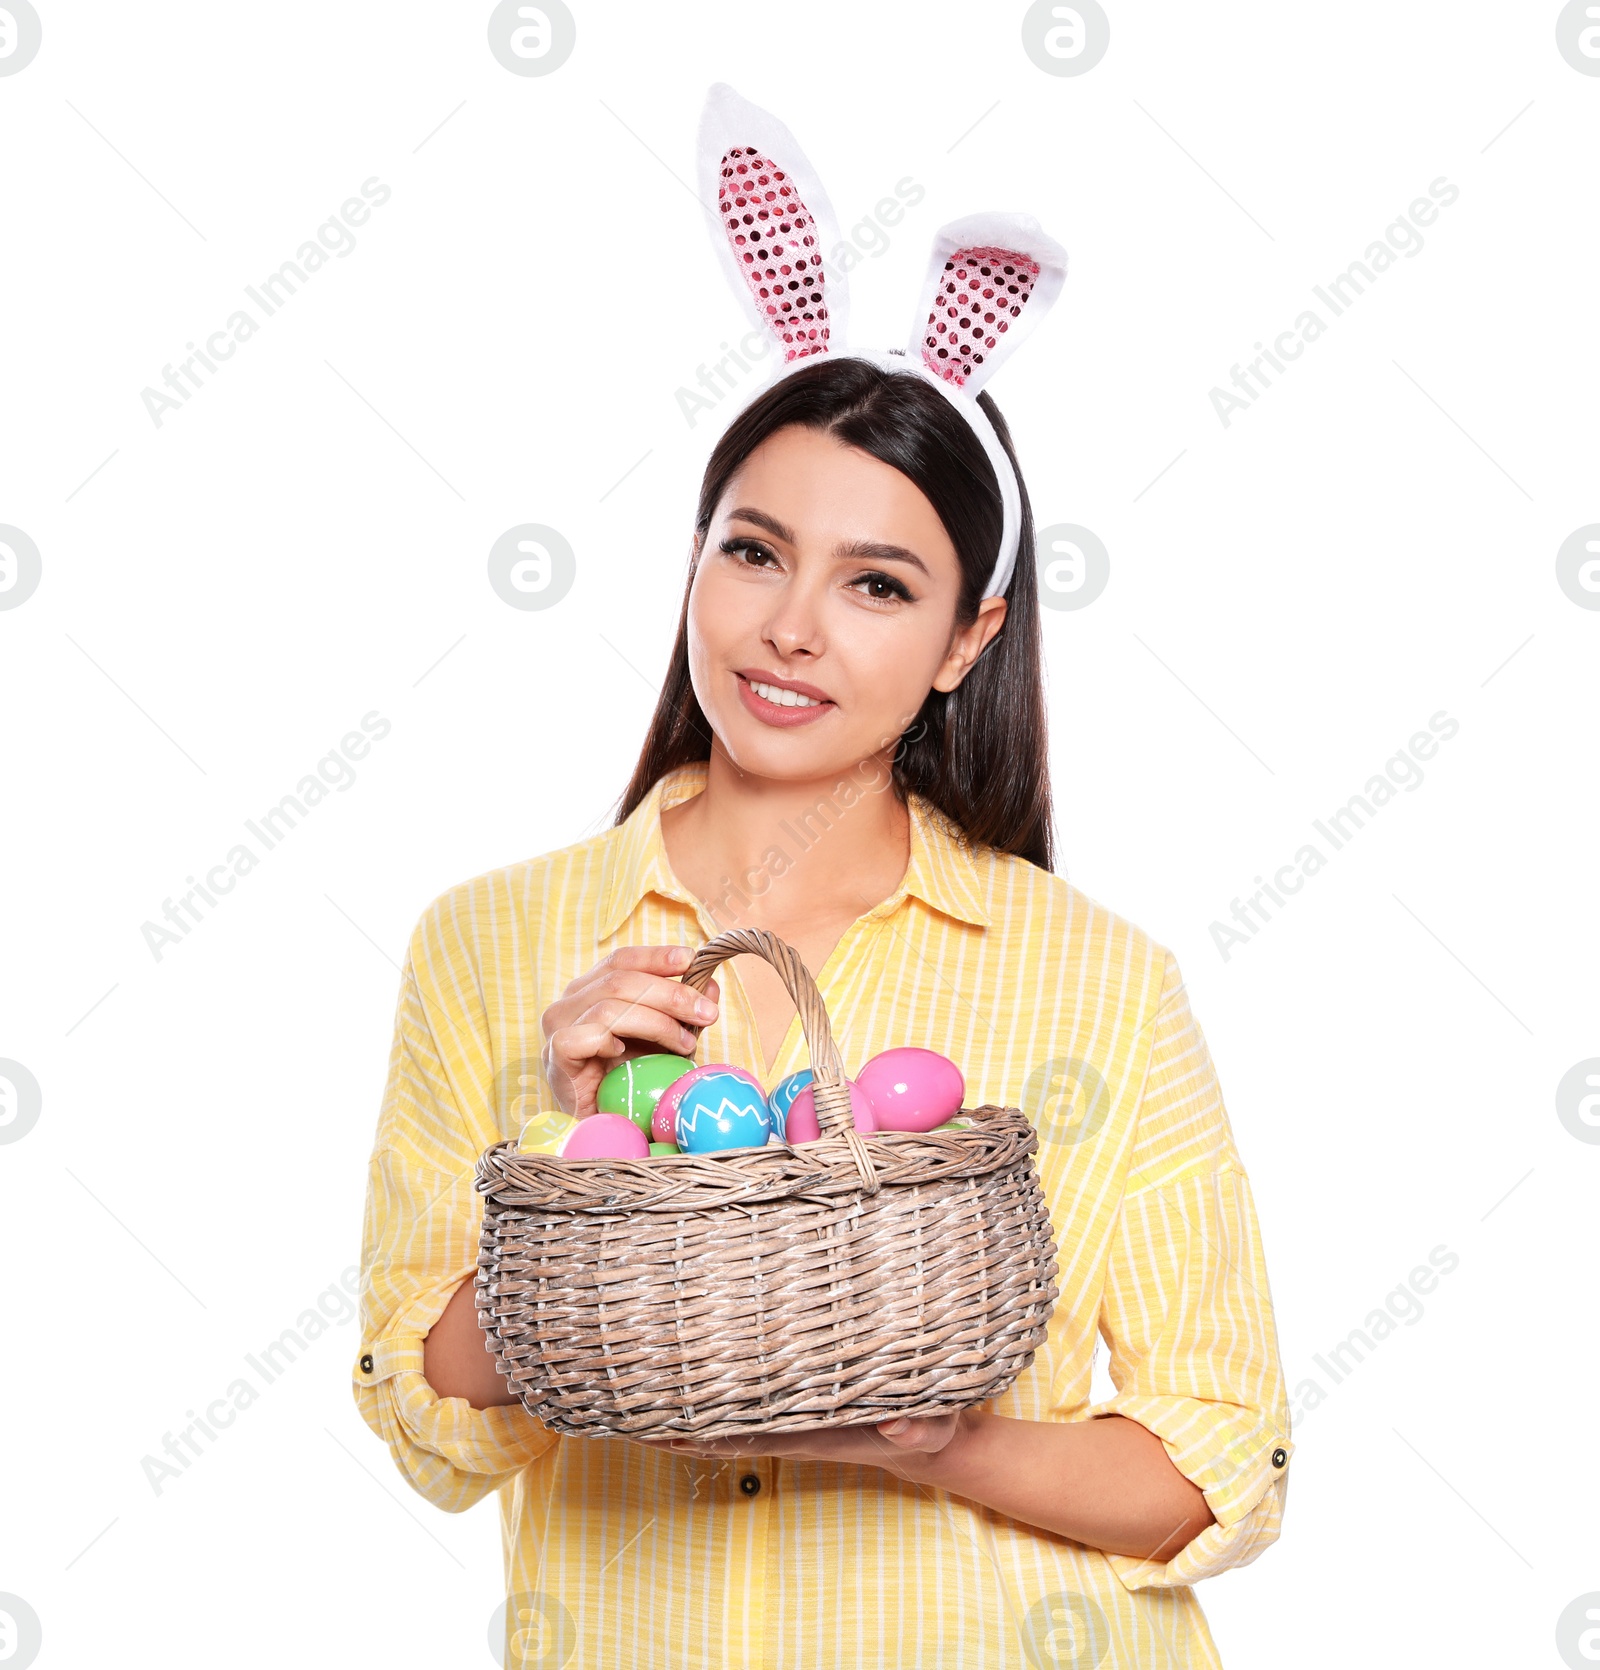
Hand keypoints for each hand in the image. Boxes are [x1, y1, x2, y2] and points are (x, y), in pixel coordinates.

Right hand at [540, 944, 719, 1119]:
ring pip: (611, 1006)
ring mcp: (558, 1027)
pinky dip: (613, 1041)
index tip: (691, 960)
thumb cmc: (628, 1078)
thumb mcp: (661, 1038)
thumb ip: (682, 1012)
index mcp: (589, 989)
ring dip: (658, 1023)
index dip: (656, 956)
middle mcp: (569, 1002)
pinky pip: (588, 1036)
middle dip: (671, 994)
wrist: (602, 1126)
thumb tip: (711, 986)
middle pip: (620, 980)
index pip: (621, 960)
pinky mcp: (556, 1054)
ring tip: (686, 1045)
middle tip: (706, 1012)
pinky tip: (626, 1055)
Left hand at [630, 1409, 971, 1487]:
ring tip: (628, 1394)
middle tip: (621, 1404)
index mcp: (810, 1433)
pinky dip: (704, 1396)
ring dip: (678, 1411)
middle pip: (716, 1430)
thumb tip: (897, 1426)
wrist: (929, 1436)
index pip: (745, 1434)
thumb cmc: (928, 1427)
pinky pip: (738, 1403)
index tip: (663, 1425)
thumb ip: (917, 1426)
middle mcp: (787, 1426)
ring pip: (719, 1419)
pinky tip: (678, 1380)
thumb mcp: (932, 1424)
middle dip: (671, 1422)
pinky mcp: (790, 1402)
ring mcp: (785, 1416)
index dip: (703, 1432)